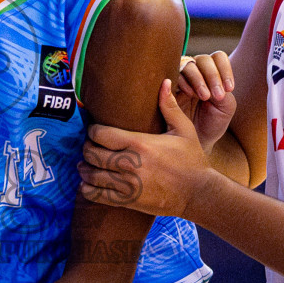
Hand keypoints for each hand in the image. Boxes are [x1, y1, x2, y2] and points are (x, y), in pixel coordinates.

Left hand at [80, 79, 214, 217]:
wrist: (198, 193)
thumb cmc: (192, 160)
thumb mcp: (184, 130)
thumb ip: (170, 107)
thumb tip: (165, 82)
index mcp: (138, 143)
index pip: (100, 134)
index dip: (93, 131)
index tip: (95, 131)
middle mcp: (128, 163)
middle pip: (91, 153)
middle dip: (87, 148)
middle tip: (90, 147)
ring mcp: (126, 184)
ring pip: (90, 175)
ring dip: (85, 169)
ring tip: (86, 165)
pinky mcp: (127, 200)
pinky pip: (96, 195)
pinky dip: (88, 189)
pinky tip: (88, 185)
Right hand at [176, 52, 235, 152]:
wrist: (197, 141)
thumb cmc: (213, 123)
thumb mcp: (226, 108)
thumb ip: (224, 93)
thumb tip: (215, 84)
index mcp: (214, 73)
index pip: (218, 58)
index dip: (225, 69)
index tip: (229, 89)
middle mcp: (198, 72)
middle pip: (204, 59)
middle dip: (212, 75)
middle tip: (216, 96)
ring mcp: (183, 78)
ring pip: (189, 65)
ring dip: (198, 79)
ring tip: (204, 97)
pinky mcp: (169, 87)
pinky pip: (174, 76)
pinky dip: (183, 82)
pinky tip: (190, 94)